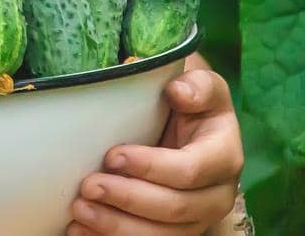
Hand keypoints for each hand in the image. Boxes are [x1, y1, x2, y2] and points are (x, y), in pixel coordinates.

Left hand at [66, 56, 244, 235]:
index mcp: (224, 156)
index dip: (150, 166)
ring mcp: (197, 219)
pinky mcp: (176, 231)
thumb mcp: (199, 83)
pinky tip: (81, 230)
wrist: (186, 122)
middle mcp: (217, 194)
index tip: (112, 155)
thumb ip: (196, 85)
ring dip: (117, 226)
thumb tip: (178, 91)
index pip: (189, 170)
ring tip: (80, 210)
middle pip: (174, 209)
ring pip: (161, 235)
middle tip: (89, 186)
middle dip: (128, 199)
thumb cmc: (188, 100)